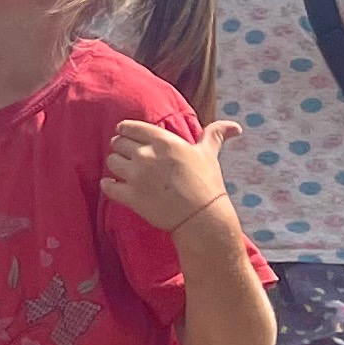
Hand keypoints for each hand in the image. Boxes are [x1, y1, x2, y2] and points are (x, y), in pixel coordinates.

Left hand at [102, 117, 241, 235]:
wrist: (202, 218)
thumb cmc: (207, 184)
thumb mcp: (209, 155)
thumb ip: (215, 135)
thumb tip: (235, 126)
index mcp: (163, 141)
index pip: (130, 127)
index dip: (125, 130)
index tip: (125, 134)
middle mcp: (146, 155)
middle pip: (118, 143)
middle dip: (120, 147)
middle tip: (126, 154)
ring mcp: (136, 176)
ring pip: (111, 162)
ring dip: (116, 165)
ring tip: (124, 170)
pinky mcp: (130, 196)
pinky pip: (108, 187)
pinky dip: (108, 186)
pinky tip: (112, 186)